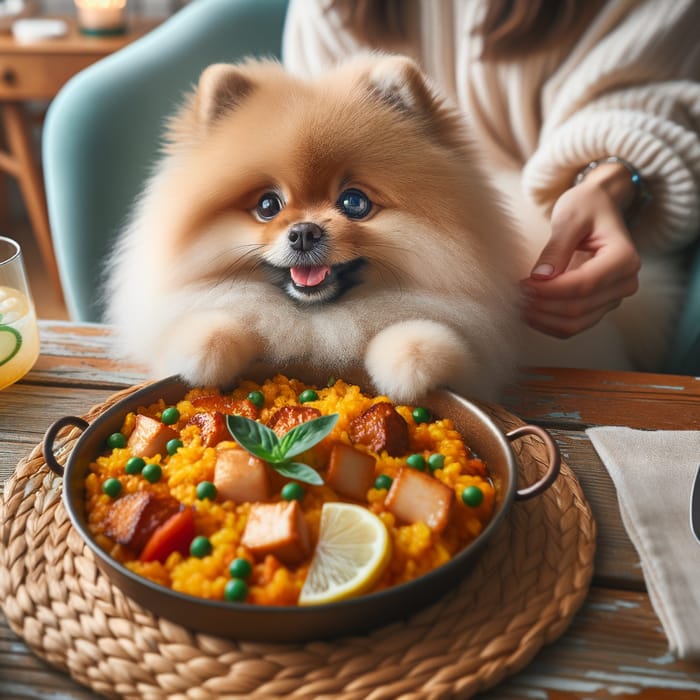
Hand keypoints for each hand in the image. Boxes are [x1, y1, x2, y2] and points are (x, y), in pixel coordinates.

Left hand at [520, 167, 640, 337]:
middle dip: (543, 305)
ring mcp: (614, 297)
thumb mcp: (569, 218)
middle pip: (579, 308)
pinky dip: (549, 322)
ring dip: (543, 318)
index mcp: (624, 258)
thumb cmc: (586, 206)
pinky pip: (574, 324)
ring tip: (519, 304)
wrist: (600, 206)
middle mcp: (625, 282)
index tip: (522, 284)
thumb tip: (540, 277)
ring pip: (576, 323)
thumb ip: (556, 248)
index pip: (583, 285)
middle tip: (515, 295)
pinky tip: (530, 311)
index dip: (549, 290)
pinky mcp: (600, 305)